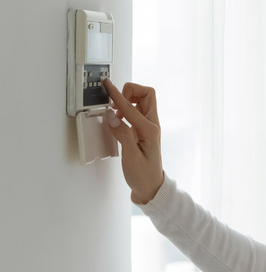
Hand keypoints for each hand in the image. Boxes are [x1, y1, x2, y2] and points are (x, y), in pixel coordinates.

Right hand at [103, 79, 164, 204]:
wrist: (150, 187)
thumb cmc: (142, 175)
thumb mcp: (130, 157)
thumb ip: (122, 135)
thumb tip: (112, 116)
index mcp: (150, 130)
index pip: (132, 106)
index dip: (117, 95)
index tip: (108, 85)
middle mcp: (152, 124)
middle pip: (147, 94)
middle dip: (130, 91)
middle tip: (115, 103)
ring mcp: (149, 126)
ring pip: (143, 100)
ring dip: (128, 100)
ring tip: (115, 112)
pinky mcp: (144, 129)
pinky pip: (137, 110)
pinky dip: (127, 108)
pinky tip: (118, 119)